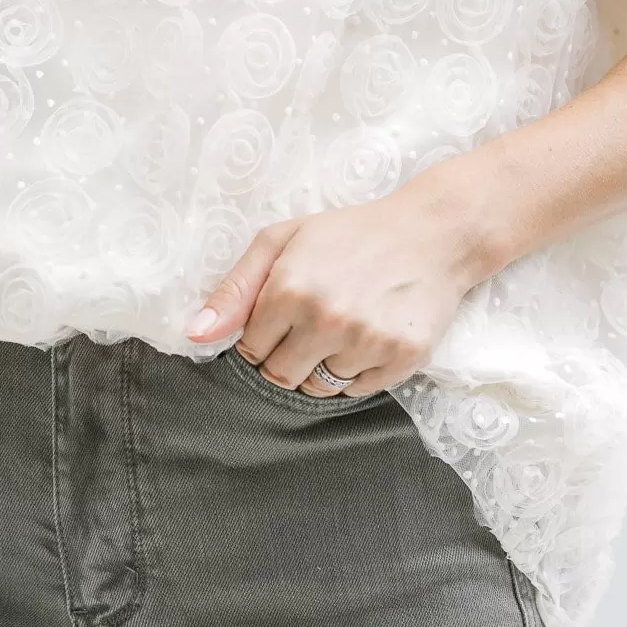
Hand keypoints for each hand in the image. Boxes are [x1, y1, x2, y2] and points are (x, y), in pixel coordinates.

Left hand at [183, 164, 488, 397]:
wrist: (431, 233)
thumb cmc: (349, 233)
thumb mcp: (283, 240)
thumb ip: (235, 289)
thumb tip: (194, 336)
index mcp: (290, 288)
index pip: (251, 350)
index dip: (260, 338)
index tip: (279, 321)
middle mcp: (326, 319)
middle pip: (281, 378)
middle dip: (286, 359)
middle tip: (308, 327)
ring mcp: (365, 343)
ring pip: (319, 390)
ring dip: (321, 368)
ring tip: (340, 328)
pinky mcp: (401, 360)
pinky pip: (357, 392)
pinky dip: (356, 373)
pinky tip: (367, 336)